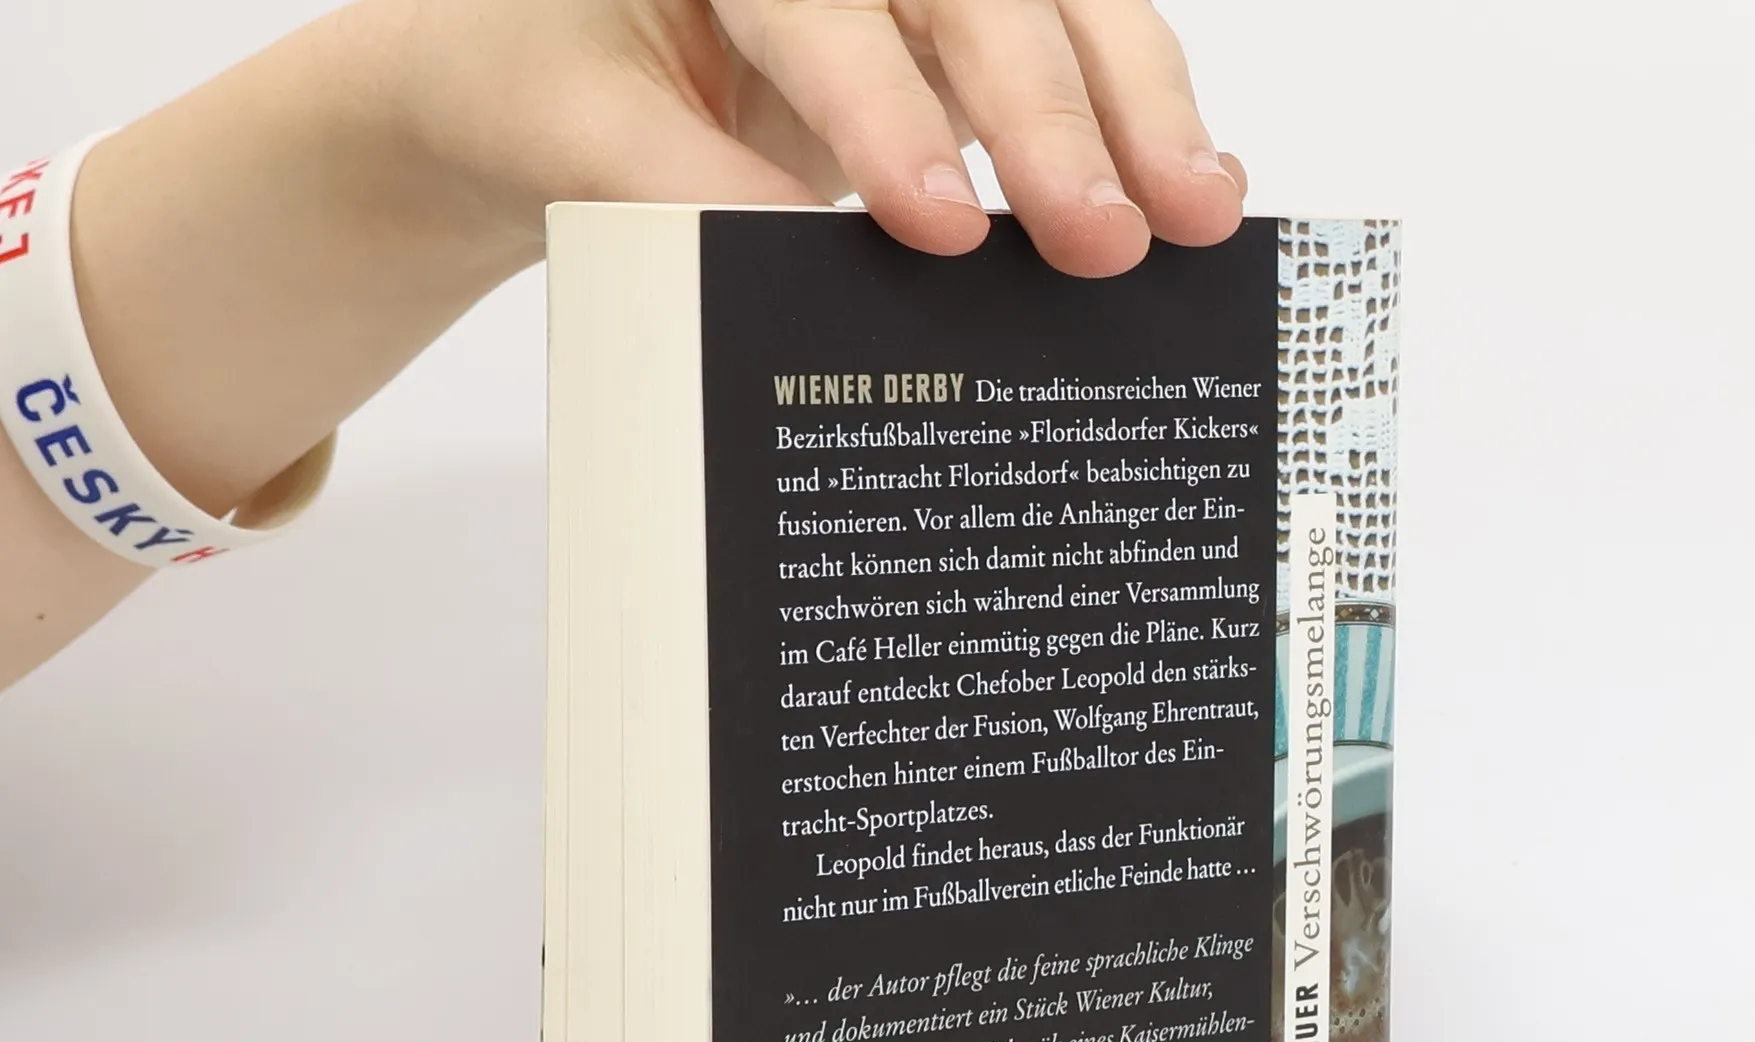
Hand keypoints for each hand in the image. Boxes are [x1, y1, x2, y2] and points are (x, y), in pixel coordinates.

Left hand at [378, 0, 1246, 276]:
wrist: (536, 72)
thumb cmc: (541, 80)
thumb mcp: (576, 131)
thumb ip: (681, 188)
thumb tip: (805, 281)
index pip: (823, 4)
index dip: (888, 109)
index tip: (942, 225)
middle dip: (1051, 113)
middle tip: (1106, 235)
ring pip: (1046, 7)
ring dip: (1131, 108)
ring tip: (1197, 210)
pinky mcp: (946, 35)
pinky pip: (1057, 53)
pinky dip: (1125, 115)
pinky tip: (1191, 175)